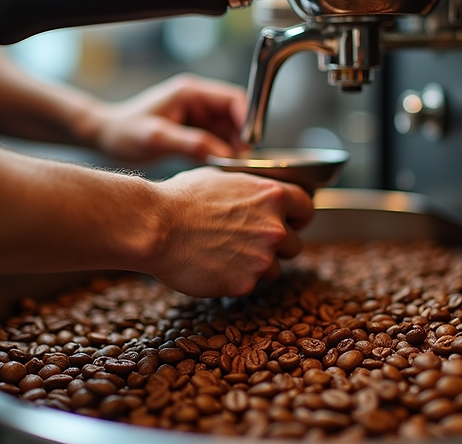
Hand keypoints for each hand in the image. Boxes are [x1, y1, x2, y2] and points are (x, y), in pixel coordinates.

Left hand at [89, 73, 247, 162]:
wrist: (104, 136)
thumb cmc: (123, 132)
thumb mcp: (155, 138)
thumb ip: (190, 144)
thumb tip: (223, 154)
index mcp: (190, 93)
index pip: (233, 99)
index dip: (247, 119)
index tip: (249, 144)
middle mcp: (197, 101)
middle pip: (236, 116)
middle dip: (242, 138)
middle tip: (239, 162)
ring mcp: (197, 116)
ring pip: (230, 131)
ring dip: (232, 148)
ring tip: (226, 167)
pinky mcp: (194, 131)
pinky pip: (219, 142)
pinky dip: (222, 154)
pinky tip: (216, 168)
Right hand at [148, 167, 314, 296]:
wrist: (155, 227)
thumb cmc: (180, 199)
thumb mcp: (223, 178)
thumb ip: (250, 190)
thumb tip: (257, 196)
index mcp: (272, 196)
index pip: (307, 208)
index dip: (297, 217)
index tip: (289, 222)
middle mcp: (275, 227)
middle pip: (295, 244)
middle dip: (277, 245)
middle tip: (248, 242)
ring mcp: (262, 258)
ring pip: (275, 268)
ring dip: (257, 264)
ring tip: (226, 254)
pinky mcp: (245, 283)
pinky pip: (250, 284)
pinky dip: (236, 279)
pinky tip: (214, 266)